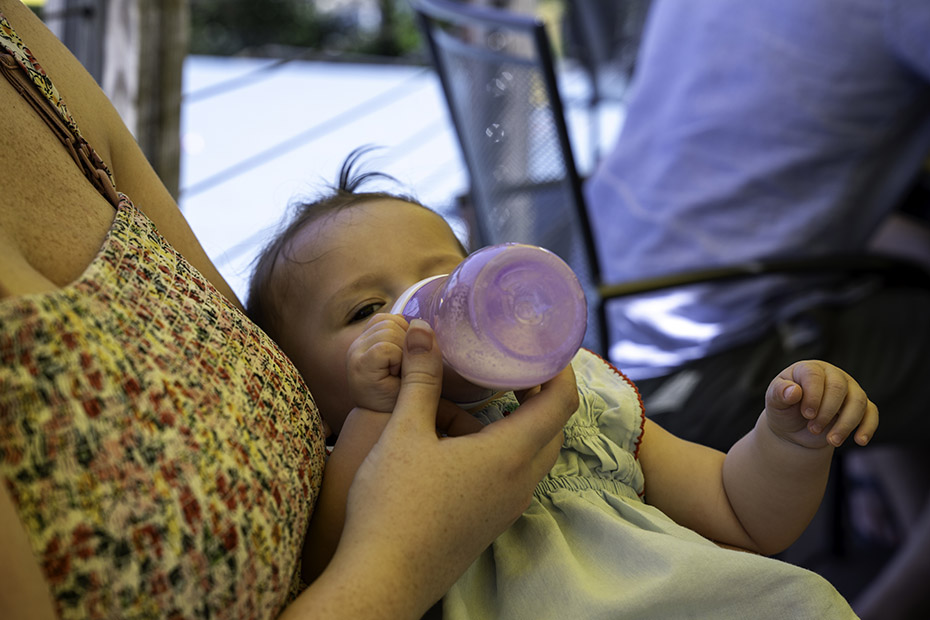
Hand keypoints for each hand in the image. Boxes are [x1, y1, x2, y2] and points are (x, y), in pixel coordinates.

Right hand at [314, 320, 576, 617]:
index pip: (561, 403)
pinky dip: (502, 448)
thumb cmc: (391, 506)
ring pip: (532, 454)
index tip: (544, 347)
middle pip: (553, 428)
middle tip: (514, 366)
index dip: (561, 370)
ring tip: (481, 398)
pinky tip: (460, 441)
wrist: (382, 579)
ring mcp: (507, 507)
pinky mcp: (492, 522)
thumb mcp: (403, 432)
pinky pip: (514, 475)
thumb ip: (420, 379)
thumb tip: (425, 331)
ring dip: (517, 422)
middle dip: (540, 393)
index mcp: (508, 456)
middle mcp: (519, 483)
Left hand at [764, 360, 877, 448]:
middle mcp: (832, 375)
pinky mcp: (861, 407)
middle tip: (813, 428)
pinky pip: (871, 413)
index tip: (806, 414)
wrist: (794, 429)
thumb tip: (793, 391)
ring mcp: (850, 389)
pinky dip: (867, 427)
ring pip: (858, 401)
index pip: (815, 376)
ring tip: (831, 440)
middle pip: (839, 388)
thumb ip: (779, 393)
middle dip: (827, 412)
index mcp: (810, 369)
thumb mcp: (775, 402)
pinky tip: (859, 440)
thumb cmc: (784, 409)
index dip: (813, 396)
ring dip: (846, 423)